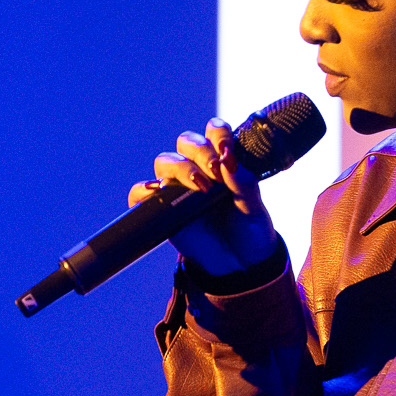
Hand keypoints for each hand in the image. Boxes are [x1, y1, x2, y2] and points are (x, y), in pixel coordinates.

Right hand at [128, 117, 281, 276]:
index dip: (218, 133)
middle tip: (215, 172)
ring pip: (165, 161)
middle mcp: (198, 169)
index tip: (227, 151)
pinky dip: (143, 190)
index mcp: (223, 161)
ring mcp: (178, 188)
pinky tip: (158, 193)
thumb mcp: (254, 207)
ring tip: (200, 187)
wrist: (240, 265)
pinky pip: (140, 194)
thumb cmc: (249, 230)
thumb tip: (228, 161)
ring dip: (180, 168)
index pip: (214, 131)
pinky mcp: (162, 210)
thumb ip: (244, 184)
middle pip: (186, 142)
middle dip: (200, 151)